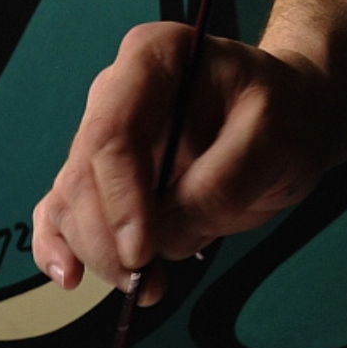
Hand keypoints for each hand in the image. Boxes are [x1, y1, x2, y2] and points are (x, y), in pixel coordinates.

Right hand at [32, 22, 333, 303]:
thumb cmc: (282, 115)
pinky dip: (60, 248)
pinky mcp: (100, 181)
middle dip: (106, 241)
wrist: (286, 120)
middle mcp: (113, 95)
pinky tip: (71, 278)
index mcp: (152, 60)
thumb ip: (220, 184)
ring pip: (69, 205)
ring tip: (144, 287)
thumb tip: (165, 235)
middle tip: (145, 282)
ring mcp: (101, 141)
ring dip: (97, 256)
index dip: (119, 201)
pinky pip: (61, 214)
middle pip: (81, 179)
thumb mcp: (275, 137)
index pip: (110, 135)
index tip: (143, 252)